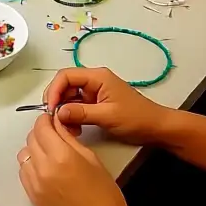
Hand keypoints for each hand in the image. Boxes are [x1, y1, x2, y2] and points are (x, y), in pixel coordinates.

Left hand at [17, 113, 132, 205]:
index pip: (41, 127)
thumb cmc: (103, 195)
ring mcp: (35, 184)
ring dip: (34, 149)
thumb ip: (69, 138)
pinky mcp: (32, 196)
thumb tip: (57, 124)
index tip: (51, 120)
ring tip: (50, 153)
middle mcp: (44, 169)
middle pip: (31, 138)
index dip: (46, 120)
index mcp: (61, 156)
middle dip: (41, 133)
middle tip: (54, 135)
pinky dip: (31, 165)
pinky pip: (24, 172)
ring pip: (24, 154)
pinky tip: (46, 168)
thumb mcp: (91, 157)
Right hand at [44, 67, 168, 145]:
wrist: (155, 127)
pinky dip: (72, 116)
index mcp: (97, 77)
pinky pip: (76, 106)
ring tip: (66, 128)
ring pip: (69, 97)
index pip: (65, 76)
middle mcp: (94, 81)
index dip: (54, 90)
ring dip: (64, 111)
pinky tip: (74, 129)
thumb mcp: (107, 116)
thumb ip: (81, 113)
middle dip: (57, 102)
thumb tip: (57, 112)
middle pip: (65, 85)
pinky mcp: (95, 103)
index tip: (50, 109)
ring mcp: (94, 92)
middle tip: (55, 120)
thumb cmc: (136, 118)